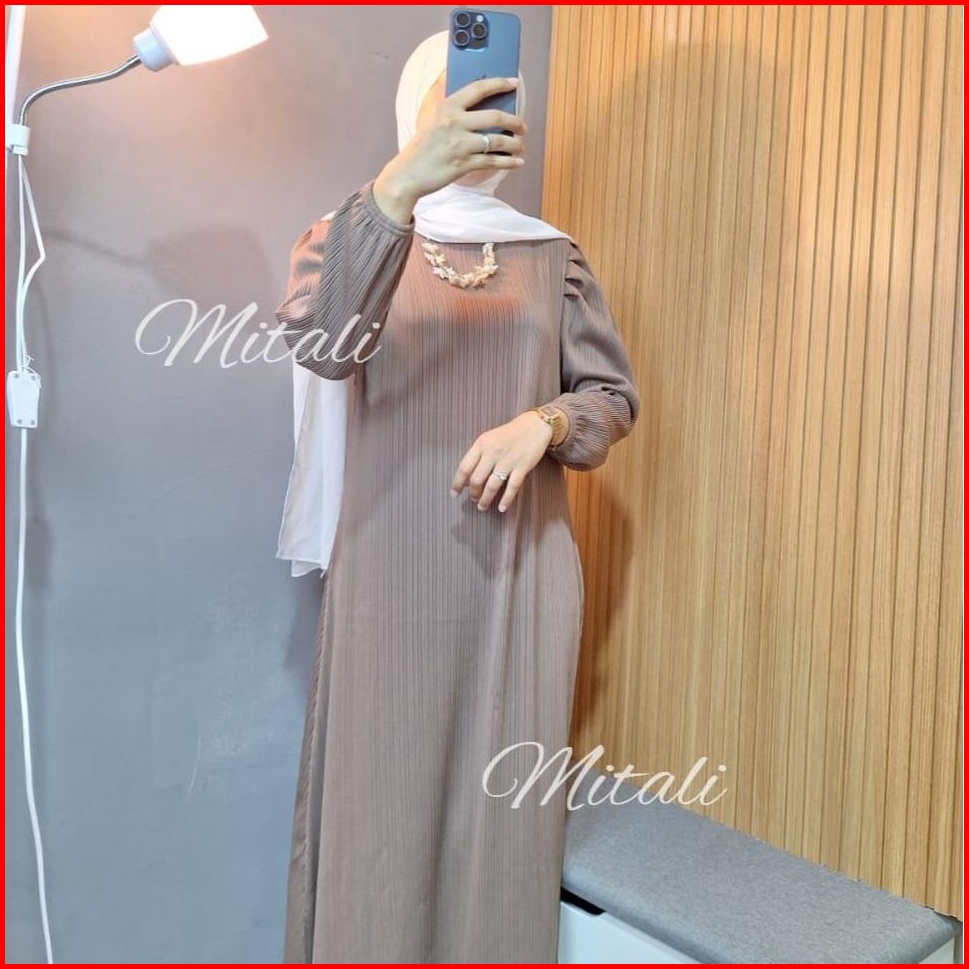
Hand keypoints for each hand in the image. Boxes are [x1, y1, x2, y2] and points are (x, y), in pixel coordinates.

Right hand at [373, 75, 525, 223]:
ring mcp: (460, 144)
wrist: (408, 174)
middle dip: (514, 121)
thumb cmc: (423, 149)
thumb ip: (455, 113)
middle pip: (495, 116)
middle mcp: (455, 123)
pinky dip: (508, 162)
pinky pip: (493, 161)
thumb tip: (481, 108)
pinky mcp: (464, 164)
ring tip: (520, 146)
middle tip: (522, 127)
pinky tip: (517, 162)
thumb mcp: (434, 122)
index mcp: (448, 107)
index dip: (499, 83)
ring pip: (498, 140)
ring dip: (514, 144)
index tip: (514, 83)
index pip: (478, 89)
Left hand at [451, 411, 552, 512]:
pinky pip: (512, 487)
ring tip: (482, 506)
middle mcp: (493, 453)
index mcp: (481, 444)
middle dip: (473, 493)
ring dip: (485, 499)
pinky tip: (502, 508)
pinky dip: (506, 500)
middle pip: (476, 479)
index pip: (464, 467)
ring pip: (492, 486)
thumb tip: (466, 480)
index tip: (454, 493)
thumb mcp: (488, 439)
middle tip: (473, 499)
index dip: (457, 483)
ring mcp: (508, 461)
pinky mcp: (522, 467)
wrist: (534, 426)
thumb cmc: (509, 434)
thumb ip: (477, 457)